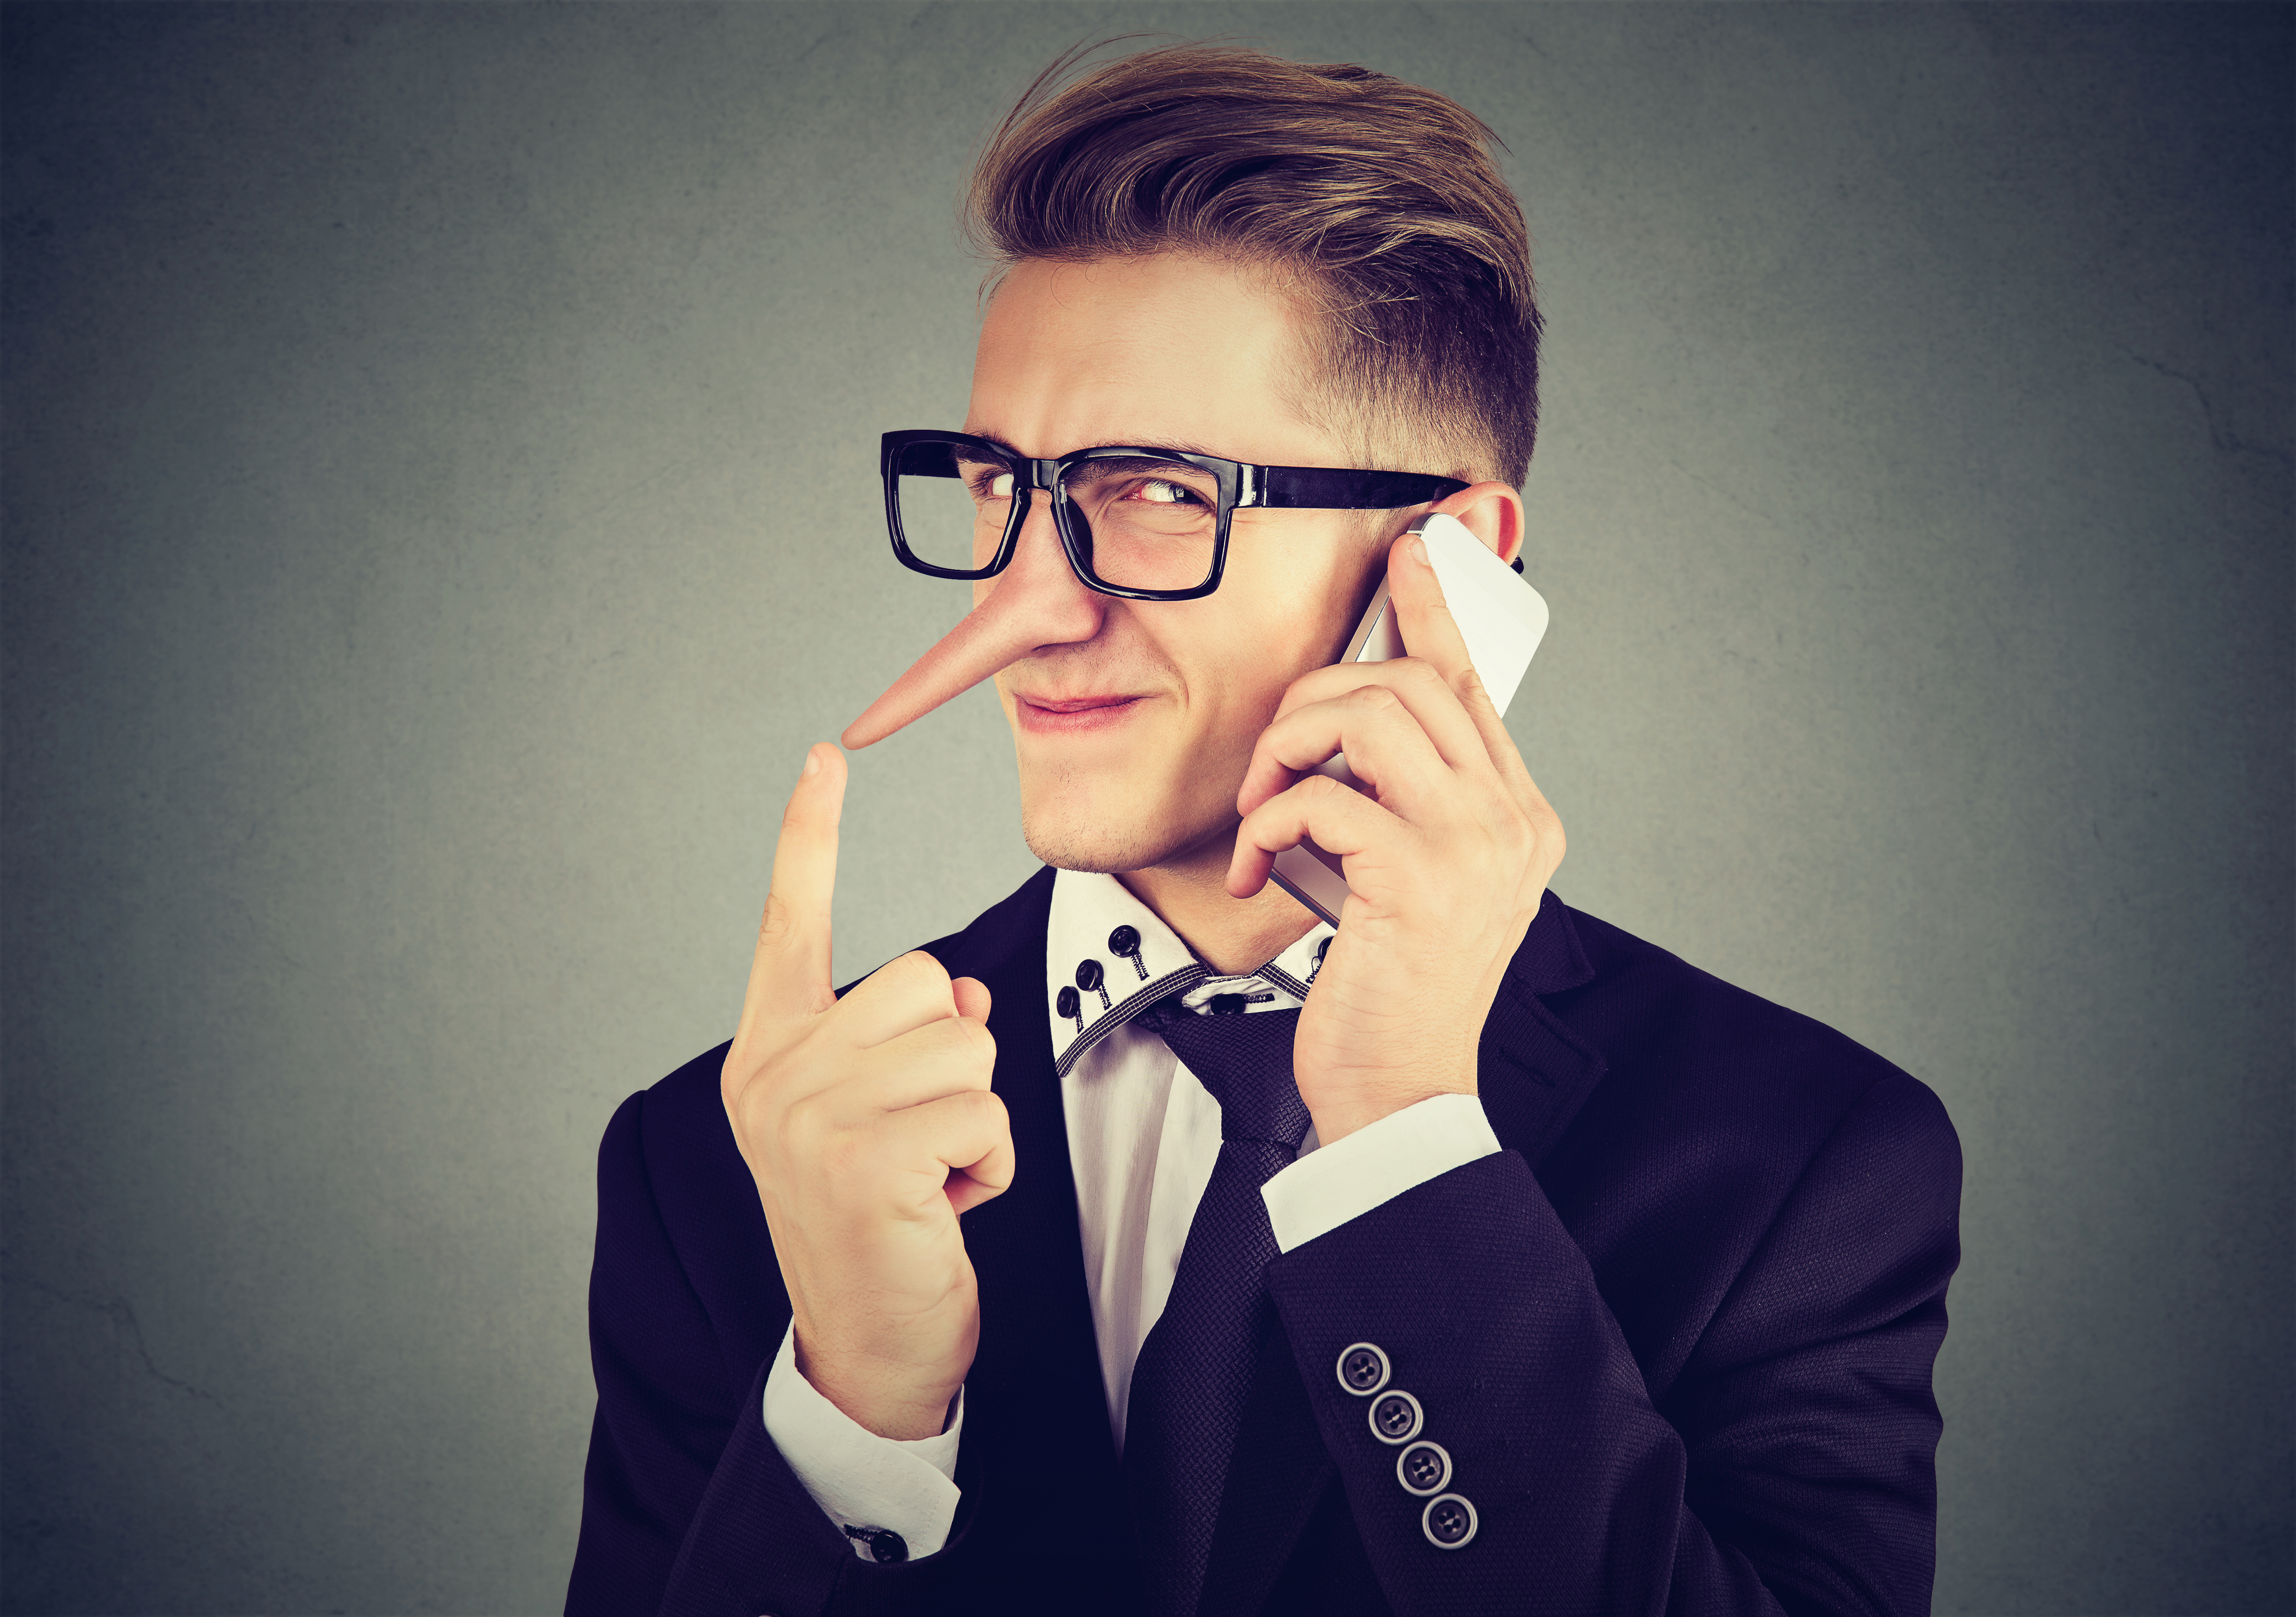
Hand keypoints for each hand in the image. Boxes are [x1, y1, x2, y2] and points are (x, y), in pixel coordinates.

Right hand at [721, 744, 1013, 1439]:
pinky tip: (945, 1210)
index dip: (810, 836)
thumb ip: (902, 1037)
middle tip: (915, 1144)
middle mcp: (774, 1074)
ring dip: (974, 1119)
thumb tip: (957, 994)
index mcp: (769, 1051)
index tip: (821, 756)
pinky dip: (989, 1164)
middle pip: (923, 983)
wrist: (869, 1346)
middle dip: (950, 1062)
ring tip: (930, 1179)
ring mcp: (811, 1118)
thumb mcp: (879, 1113)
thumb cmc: (883, 1220)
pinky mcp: (865, 1162)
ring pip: (963, 1045)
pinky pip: (983, 1110)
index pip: (789, 921)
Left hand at [1227, 533, 1565, 1143]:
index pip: (1470, 685)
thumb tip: (1352, 723)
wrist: (1399, 1090)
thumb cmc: (1391, 986)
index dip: (1434, 609)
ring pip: (1368, 718)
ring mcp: (1474, 847)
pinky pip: (1322, 796)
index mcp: (1518, 816)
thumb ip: (1406, 800)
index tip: (1411, 551)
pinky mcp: (1419, 878)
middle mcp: (1511, 821)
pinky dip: (1271, 822)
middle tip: (1274, 757)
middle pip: (1408, 685)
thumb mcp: (1412, 879)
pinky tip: (1261, 868)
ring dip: (1289, 748)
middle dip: (1316, 700)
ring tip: (1264, 808)